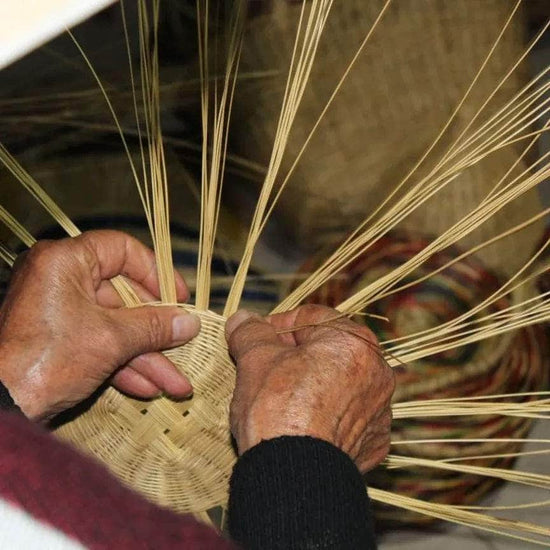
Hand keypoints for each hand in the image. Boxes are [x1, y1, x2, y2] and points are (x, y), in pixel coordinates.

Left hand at [0, 230, 200, 421]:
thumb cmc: (47, 361)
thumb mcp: (110, 340)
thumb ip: (154, 326)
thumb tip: (190, 322)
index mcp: (66, 262)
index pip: (121, 250)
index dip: (155, 272)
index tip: (178, 299)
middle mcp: (60, 280)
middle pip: (122, 296)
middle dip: (155, 332)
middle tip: (183, 346)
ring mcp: (58, 311)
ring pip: (113, 326)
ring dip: (145, 356)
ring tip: (174, 383)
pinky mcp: (56, 339)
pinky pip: (97, 343)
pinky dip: (122, 364)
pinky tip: (147, 388)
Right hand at [226, 304, 394, 472]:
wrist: (294, 477)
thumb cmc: (277, 408)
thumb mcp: (255, 359)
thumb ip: (251, 332)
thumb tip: (243, 320)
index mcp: (353, 342)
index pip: (310, 318)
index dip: (277, 325)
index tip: (256, 339)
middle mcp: (376, 372)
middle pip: (328, 351)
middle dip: (295, 356)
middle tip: (265, 367)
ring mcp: (378, 410)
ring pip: (338, 384)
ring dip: (312, 385)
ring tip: (280, 399)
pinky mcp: (373, 443)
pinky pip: (347, 418)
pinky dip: (327, 416)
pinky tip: (302, 424)